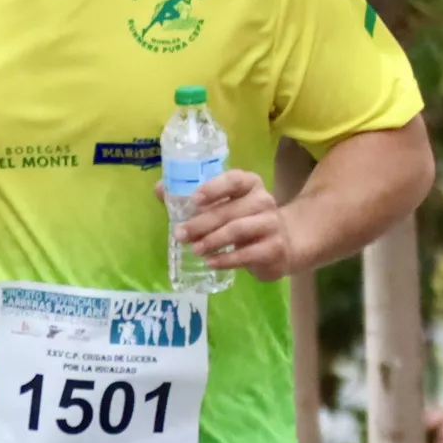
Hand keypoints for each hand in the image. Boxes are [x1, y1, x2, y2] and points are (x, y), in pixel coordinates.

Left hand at [157, 168, 293, 281]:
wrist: (283, 245)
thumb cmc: (244, 220)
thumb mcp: (223, 206)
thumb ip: (192, 198)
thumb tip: (159, 188)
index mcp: (249, 184)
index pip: (233, 180)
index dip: (213, 188)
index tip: (194, 200)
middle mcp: (263, 200)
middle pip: (229, 210)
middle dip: (201, 223)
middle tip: (180, 234)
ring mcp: (271, 224)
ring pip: (238, 230)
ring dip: (213, 240)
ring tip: (195, 250)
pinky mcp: (274, 248)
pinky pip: (248, 254)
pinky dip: (227, 259)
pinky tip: (211, 263)